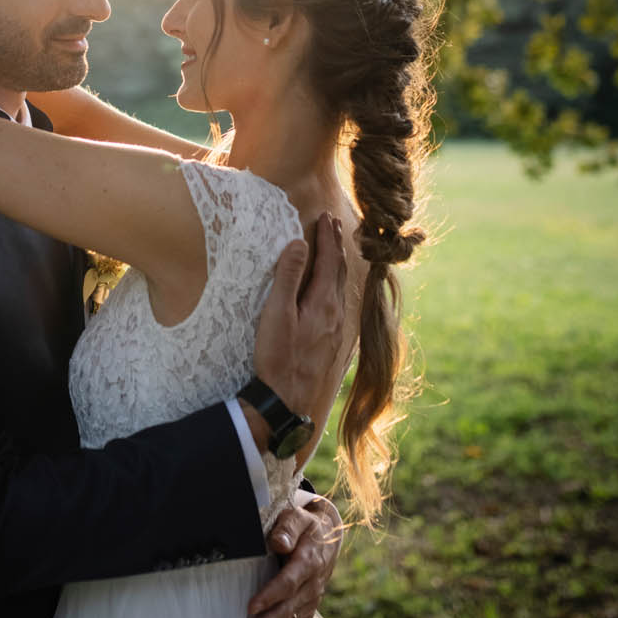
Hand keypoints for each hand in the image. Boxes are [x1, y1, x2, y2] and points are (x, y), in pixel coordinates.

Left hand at [246, 495, 343, 617]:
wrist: (328, 535)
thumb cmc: (305, 526)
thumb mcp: (298, 518)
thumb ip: (288, 527)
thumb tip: (279, 542)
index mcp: (309, 560)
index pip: (289, 581)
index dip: (271, 595)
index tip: (251, 607)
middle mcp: (313, 584)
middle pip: (289, 608)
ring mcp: (312, 599)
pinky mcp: (309, 608)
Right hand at [248, 212, 349, 431]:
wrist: (286, 401)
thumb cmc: (278, 358)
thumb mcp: (277, 314)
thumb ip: (288, 277)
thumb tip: (299, 244)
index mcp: (323, 303)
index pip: (328, 261)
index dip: (327, 237)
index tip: (325, 216)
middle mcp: (335, 315)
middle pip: (339, 272)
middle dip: (335, 246)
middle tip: (332, 224)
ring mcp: (336, 331)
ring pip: (341, 289)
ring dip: (337, 265)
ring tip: (334, 250)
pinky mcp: (331, 344)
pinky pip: (339, 304)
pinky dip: (335, 285)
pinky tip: (331, 291)